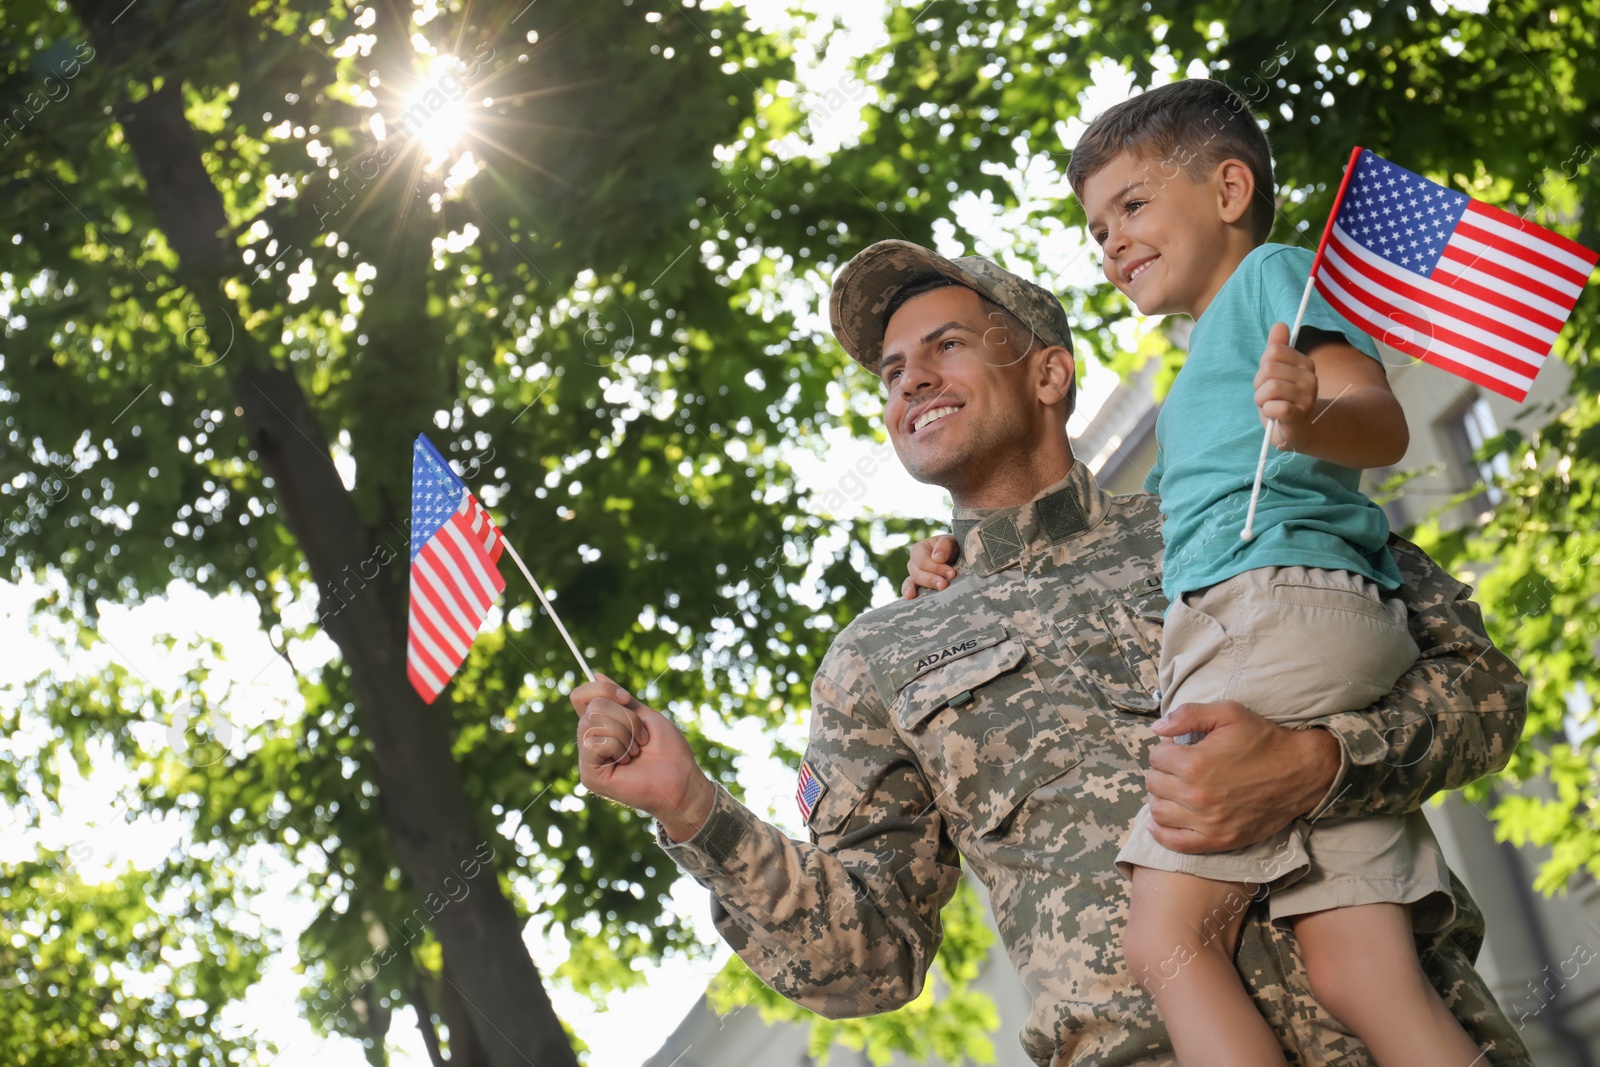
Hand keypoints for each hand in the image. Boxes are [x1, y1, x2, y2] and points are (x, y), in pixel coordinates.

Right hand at [569, 674, 716, 841]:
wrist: (682, 778)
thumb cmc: (668, 750)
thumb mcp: (644, 716)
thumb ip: (619, 698)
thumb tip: (596, 675)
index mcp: (601, 727)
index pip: (580, 697)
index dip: (601, 690)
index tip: (626, 698)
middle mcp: (590, 742)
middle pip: (592, 706)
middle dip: (626, 717)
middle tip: (641, 738)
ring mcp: (588, 759)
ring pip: (593, 722)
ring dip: (626, 732)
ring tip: (636, 752)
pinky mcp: (589, 775)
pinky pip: (595, 743)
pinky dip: (619, 746)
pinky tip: (627, 763)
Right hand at [901, 534, 960, 599]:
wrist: (959, 559)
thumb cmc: (954, 549)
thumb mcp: (952, 542)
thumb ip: (945, 545)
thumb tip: (937, 558)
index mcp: (919, 549)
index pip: (923, 560)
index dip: (936, 568)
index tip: (952, 573)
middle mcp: (913, 563)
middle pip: (917, 573)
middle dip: (931, 579)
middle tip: (945, 585)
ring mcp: (914, 576)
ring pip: (912, 583)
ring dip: (926, 587)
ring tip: (935, 593)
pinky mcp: (918, 587)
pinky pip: (909, 590)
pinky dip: (909, 593)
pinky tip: (911, 598)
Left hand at [1143, 700, 1339, 852]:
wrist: (1300, 772)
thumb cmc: (1263, 740)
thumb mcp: (1228, 713)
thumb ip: (1188, 714)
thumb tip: (1157, 728)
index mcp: (1195, 764)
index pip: (1156, 757)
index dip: (1166, 749)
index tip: (1178, 749)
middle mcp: (1197, 796)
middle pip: (1154, 783)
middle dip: (1161, 771)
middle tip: (1175, 767)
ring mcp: (1207, 822)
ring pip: (1159, 811)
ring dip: (1160, 797)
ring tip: (1172, 789)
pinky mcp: (1219, 840)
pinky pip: (1176, 843)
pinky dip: (1161, 833)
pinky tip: (1159, 822)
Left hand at [1253, 322, 1317, 449]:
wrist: (1296, 432)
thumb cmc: (1284, 400)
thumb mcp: (1278, 372)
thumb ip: (1278, 349)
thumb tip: (1280, 325)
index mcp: (1305, 364)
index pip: (1273, 351)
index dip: (1263, 366)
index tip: (1268, 379)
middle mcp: (1310, 379)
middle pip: (1268, 369)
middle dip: (1259, 384)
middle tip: (1267, 396)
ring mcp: (1306, 399)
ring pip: (1270, 388)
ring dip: (1261, 400)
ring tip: (1269, 406)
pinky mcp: (1298, 418)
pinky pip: (1276, 407)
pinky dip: (1268, 411)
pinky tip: (1273, 414)